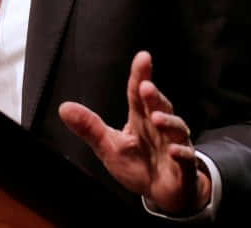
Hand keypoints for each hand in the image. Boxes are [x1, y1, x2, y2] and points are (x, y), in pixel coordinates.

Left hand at [58, 51, 210, 214]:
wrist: (161, 193)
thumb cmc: (137, 165)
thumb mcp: (108, 146)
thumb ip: (89, 128)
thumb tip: (64, 108)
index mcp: (140, 119)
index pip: (138, 93)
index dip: (140, 75)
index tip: (143, 57)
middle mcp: (160, 128)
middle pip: (158, 106)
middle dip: (154, 96)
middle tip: (145, 86)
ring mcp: (174, 145)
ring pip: (177, 128)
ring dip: (168, 121)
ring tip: (156, 117)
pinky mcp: (184, 168)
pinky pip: (186, 158)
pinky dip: (182, 153)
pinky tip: (175, 150)